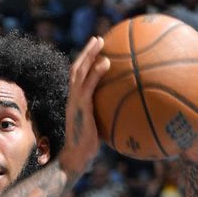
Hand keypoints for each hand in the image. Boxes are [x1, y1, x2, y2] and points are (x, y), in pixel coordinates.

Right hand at [58, 36, 109, 182]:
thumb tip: (124, 112)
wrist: (76, 157)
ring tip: (100, 42)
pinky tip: (107, 63)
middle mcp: (72, 98)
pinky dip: (96, 72)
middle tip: (98, 39)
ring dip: (89, 55)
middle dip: (86, 52)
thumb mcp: (99, 128)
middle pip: (76, 69)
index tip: (97, 51)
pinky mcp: (80, 107)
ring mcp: (75, 102)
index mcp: (76, 102)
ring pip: (79, 72)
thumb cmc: (88, 148)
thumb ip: (106, 116)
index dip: (86, 63)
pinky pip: (88, 86)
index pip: (78, 78)